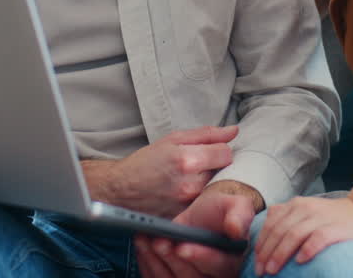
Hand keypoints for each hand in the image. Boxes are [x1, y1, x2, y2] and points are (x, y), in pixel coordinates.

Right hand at [87, 125, 237, 217]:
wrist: (118, 191)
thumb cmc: (144, 162)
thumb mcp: (172, 140)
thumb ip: (206, 135)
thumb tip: (233, 131)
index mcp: (187, 160)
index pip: (226, 153)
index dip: (219, 151)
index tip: (210, 153)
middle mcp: (190, 185)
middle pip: (224, 174)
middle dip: (216, 169)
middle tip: (201, 168)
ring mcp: (187, 206)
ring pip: (216, 191)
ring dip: (210, 185)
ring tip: (192, 182)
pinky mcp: (184, 220)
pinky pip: (204, 207)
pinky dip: (201, 201)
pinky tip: (187, 196)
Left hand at [135, 187, 255, 277]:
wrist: (203, 217)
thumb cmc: (220, 212)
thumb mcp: (235, 205)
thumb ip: (240, 214)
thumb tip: (236, 230)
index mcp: (231, 262)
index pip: (218, 266)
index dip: (200, 257)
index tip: (182, 247)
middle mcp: (212, 277)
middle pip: (191, 277)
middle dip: (172, 259)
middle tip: (159, 241)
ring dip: (155, 261)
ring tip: (145, 239)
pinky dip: (147, 264)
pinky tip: (141, 246)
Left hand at [253, 196, 352, 274]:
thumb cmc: (330, 219)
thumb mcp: (305, 213)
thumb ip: (285, 217)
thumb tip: (263, 233)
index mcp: (295, 205)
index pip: (271, 224)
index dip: (261, 244)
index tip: (255, 262)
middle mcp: (305, 208)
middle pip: (279, 231)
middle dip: (267, 253)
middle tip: (261, 271)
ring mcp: (321, 217)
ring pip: (294, 234)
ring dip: (280, 254)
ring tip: (273, 270)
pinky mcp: (336, 228)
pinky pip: (318, 238)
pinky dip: (307, 249)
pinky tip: (300, 261)